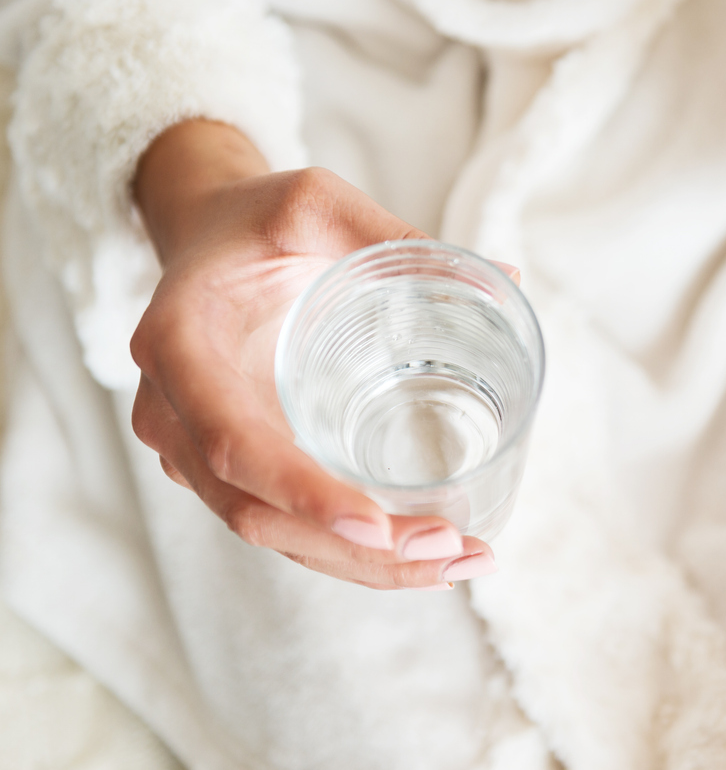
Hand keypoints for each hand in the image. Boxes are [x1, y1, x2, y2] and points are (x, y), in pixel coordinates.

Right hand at [131, 121, 508, 587]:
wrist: (205, 237)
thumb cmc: (256, 220)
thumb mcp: (314, 203)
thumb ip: (393, 237)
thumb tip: (505, 280)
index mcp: (180, 346)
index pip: (233, 444)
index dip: (302, 494)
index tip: (378, 526)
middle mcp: (175, 414)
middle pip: (256, 513)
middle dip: (355, 550)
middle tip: (451, 548)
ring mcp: (197, 449)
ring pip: (273, 534)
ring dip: (364, 565)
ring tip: (459, 562)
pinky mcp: (233, 466)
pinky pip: (285, 524)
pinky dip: (351, 552)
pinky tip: (424, 555)